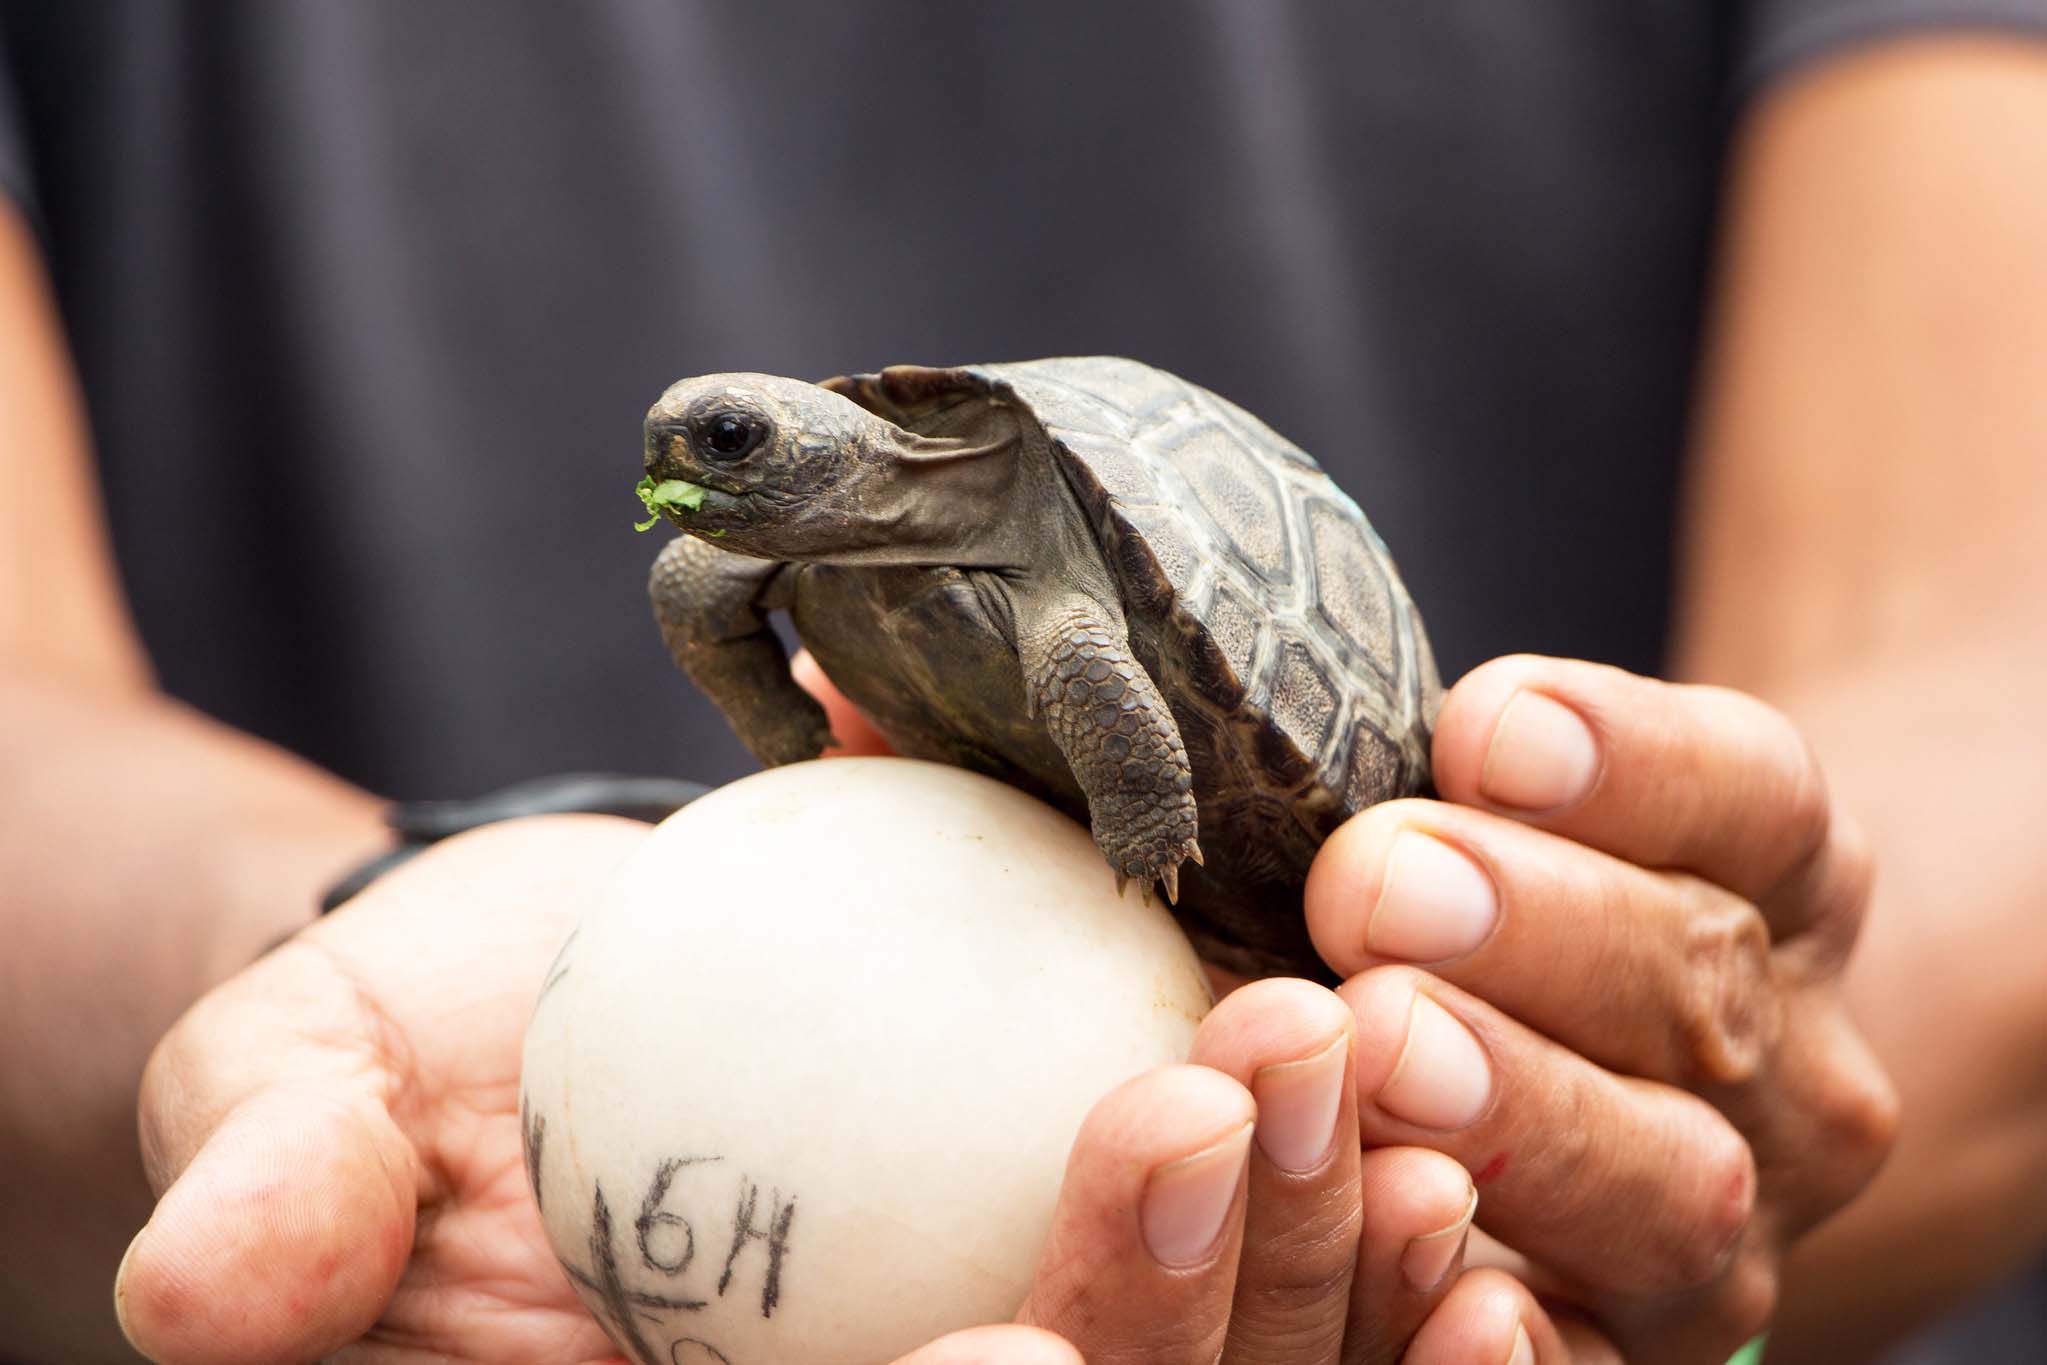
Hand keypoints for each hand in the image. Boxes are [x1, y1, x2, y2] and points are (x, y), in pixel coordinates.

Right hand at [112, 816, 1498, 1363]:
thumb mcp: (290, 1100)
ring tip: (1351, 1068)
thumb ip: (275, 1201)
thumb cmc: (402, 1066)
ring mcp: (1038, 1345)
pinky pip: (1290, 1300)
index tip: (1000, 1335)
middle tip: (1223, 1086)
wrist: (548, 992)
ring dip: (1316, 1260)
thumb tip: (215, 1289)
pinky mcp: (1134, 1245)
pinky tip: (1438, 1164)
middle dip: (1179, 1309)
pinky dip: (1377, 1255)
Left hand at [1299, 654, 1898, 1360]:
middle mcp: (1783, 1054)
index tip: (1481, 731)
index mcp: (1775, 875)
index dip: (1629, 761)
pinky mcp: (1649, 1350)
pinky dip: (1533, 1344)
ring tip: (1382, 1051)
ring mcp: (1737, 1221)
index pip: (1748, 795)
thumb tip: (1275, 733)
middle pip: (1698, 983)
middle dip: (1535, 933)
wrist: (1604, 1078)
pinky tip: (1456, 1289)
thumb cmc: (1489, 911)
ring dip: (1525, 1115)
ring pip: (1673, 1183)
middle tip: (1376, 889)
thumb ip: (1445, 793)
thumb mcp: (1510, 821)